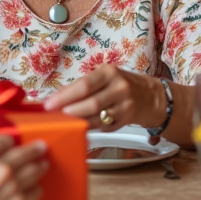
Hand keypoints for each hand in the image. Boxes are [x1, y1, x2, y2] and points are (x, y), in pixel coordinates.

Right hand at [0, 134, 47, 199]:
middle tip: (41, 148)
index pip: (3, 141)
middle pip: (26, 156)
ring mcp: (14, 194)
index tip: (10, 142)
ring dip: (38, 174)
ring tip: (41, 170)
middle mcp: (3, 172)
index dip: (7, 140)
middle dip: (35, 150)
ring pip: (35, 179)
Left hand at [43, 65, 160, 130]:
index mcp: (109, 72)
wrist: (151, 97)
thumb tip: (56, 97)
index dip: (64, 96)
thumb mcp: (104, 77)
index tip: (49, 104)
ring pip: (97, 118)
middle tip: (55, 115)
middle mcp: (119, 88)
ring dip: (78, 121)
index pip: (84, 85)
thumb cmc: (121, 84)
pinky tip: (82, 125)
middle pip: (91, 103)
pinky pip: (103, 127)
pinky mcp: (126, 121)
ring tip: (65, 120)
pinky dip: (90, 126)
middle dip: (70, 111)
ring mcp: (124, 106)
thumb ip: (83, 86)